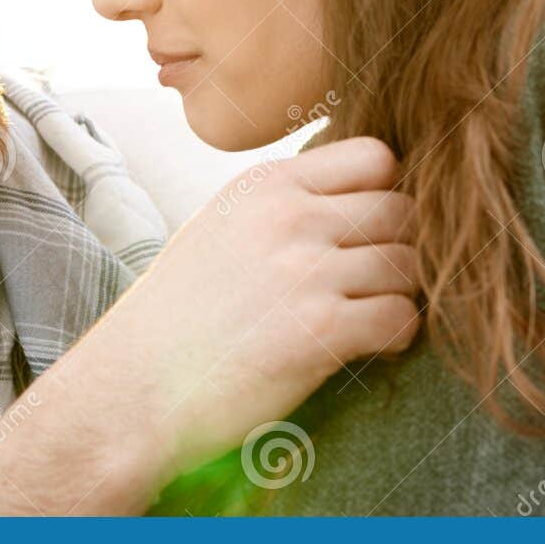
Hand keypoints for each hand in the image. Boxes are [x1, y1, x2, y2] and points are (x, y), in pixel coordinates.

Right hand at [0, 135, 418, 514]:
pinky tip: (362, 345)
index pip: (375, 157)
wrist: (133, 386)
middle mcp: (290, 217)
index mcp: (265, 184)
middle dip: (398, 245)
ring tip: (366, 313)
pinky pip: (403, 317)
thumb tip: (356, 196)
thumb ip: (283, 205)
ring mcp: (308, 271)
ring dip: (399, 292)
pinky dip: (395, 335)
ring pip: (410, 263)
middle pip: (403, 208)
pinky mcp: (323, 331)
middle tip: (373, 280)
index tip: (364, 229)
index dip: (384, 193)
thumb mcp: (220, 226)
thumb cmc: (176, 315)